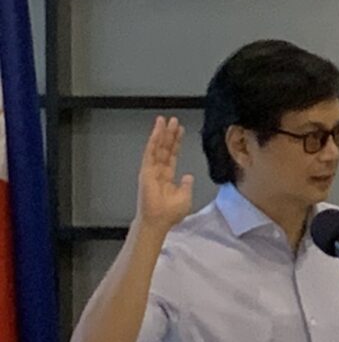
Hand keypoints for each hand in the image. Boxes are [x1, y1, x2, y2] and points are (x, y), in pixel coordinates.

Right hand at [136, 116, 193, 231]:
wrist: (158, 221)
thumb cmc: (169, 213)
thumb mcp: (185, 197)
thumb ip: (187, 185)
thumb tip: (188, 177)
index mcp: (167, 177)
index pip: (172, 155)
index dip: (176, 143)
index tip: (180, 131)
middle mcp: (159, 171)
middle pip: (165, 148)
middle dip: (169, 134)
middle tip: (173, 120)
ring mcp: (151, 170)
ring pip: (157, 147)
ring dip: (161, 133)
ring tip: (165, 120)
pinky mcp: (146, 171)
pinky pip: (150, 153)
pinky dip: (153, 141)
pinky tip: (156, 131)